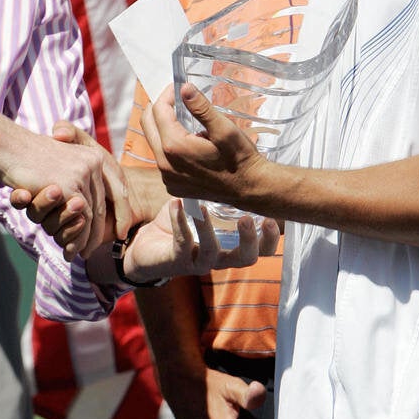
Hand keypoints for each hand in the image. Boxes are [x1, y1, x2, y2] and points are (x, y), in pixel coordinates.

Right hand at [0, 127, 130, 258]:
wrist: (10, 146)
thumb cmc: (31, 154)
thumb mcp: (60, 158)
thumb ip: (75, 173)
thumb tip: (85, 203)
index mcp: (94, 155)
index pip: (116, 187)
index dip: (121, 211)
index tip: (120, 230)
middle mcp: (94, 163)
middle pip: (101, 205)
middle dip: (97, 232)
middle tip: (89, 251)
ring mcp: (82, 175)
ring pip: (91, 216)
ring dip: (85, 239)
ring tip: (80, 254)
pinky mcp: (68, 188)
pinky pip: (81, 220)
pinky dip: (75, 238)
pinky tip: (70, 251)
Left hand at [123, 199, 278, 282]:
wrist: (147, 245)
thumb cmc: (179, 222)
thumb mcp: (202, 202)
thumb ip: (218, 190)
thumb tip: (230, 156)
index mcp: (231, 244)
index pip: (261, 247)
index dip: (270, 236)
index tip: (272, 216)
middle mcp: (220, 256)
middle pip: (246, 259)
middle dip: (251, 241)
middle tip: (247, 218)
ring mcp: (198, 261)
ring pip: (213, 256)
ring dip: (209, 229)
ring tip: (204, 208)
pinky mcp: (177, 261)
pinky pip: (182, 244)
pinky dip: (180, 222)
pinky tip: (176, 203)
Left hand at [143, 83, 267, 210]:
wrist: (249, 188)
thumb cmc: (240, 158)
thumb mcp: (224, 129)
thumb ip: (201, 108)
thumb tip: (184, 88)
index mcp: (175, 147)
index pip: (158, 111)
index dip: (166, 94)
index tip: (176, 86)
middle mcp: (165, 165)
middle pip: (148, 125)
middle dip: (158, 108)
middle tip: (174, 98)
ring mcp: (167, 177)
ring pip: (154, 142)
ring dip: (163, 127)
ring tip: (184, 120)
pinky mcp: (172, 185)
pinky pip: (162, 159)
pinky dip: (168, 146)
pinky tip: (188, 143)